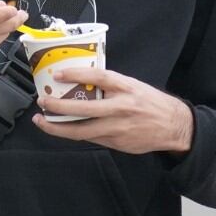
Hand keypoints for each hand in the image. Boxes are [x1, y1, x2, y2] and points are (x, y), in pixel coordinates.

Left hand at [33, 66, 195, 154]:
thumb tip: (80, 81)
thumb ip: (109, 85)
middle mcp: (120, 107)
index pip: (98, 78)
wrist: (174, 125)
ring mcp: (117, 127)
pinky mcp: (116, 142)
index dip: (76, 75)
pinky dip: (73, 133)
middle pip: (83, 108)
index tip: (57, 74)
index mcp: (125, 88)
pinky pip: (90, 138)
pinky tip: (61, 129)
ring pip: (81, 131)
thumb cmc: (150, 102)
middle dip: (58, 107)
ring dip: (57, 128)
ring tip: (42, 121)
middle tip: (42, 102)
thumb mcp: (132, 86)